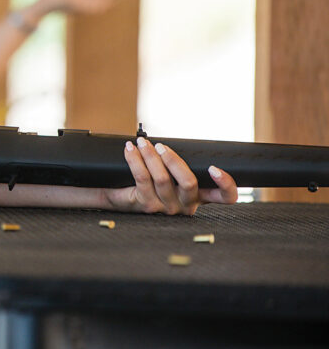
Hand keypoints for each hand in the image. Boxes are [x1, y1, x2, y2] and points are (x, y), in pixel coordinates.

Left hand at [104, 136, 237, 214]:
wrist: (122, 197)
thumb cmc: (150, 181)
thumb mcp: (171, 173)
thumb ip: (179, 163)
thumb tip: (175, 140)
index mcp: (199, 195)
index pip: (224, 197)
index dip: (226, 184)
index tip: (213, 168)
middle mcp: (186, 204)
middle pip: (189, 182)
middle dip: (173, 160)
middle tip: (160, 146)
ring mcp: (168, 207)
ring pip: (163, 179)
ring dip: (150, 156)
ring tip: (142, 143)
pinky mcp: (148, 206)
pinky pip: (142, 178)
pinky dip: (135, 159)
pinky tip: (130, 149)